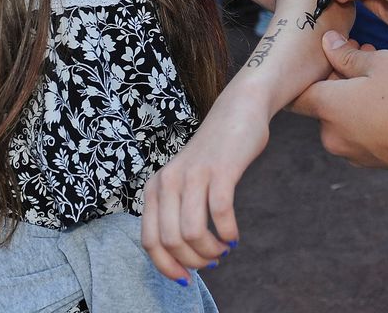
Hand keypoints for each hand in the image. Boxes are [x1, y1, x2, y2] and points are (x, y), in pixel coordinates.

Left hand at [141, 95, 269, 283]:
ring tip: (223, 249)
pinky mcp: (220, 169)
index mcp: (155, 187)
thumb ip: (177, 210)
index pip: (149, 241)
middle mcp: (168, 181)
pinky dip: (227, 232)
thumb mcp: (185, 181)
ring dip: (211, 250)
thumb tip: (183, 255)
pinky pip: (219, 212)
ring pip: (192, 232)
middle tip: (211, 261)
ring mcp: (193, 174)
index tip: (186, 277)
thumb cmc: (214, 154)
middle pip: (171, 241)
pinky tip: (234, 236)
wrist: (238, 110)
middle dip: (193, 261)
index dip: (166, 266)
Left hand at [291, 31, 387, 174]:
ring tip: (382, 73)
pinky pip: (357, 132)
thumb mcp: (381, 64)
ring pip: (342, 116)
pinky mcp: (369, 161)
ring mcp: (350, 152)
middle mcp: (331, 135)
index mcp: (328, 107)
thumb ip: (348, 55)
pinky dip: (365, 115)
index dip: (308, 71)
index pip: (296, 93)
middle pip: (323, 101)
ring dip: (354, 94)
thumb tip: (328, 45)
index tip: (325, 55)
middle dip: (340, 76)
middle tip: (363, 53)